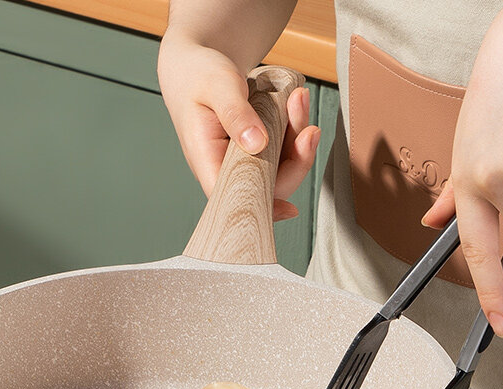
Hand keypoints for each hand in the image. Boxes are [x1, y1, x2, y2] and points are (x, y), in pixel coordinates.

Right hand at [158, 33, 319, 220]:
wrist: (194, 65)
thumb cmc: (199, 74)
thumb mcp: (217, 85)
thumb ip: (235, 114)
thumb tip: (257, 144)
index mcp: (206, 160)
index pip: (234, 198)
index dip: (262, 207)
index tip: (289, 208)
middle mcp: (224, 168)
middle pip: (266, 188)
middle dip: (294, 161)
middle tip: (308, 129)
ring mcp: (241, 161)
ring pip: (279, 169)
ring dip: (297, 140)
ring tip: (299, 100)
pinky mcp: (255, 151)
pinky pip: (281, 152)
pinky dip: (294, 131)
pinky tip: (296, 105)